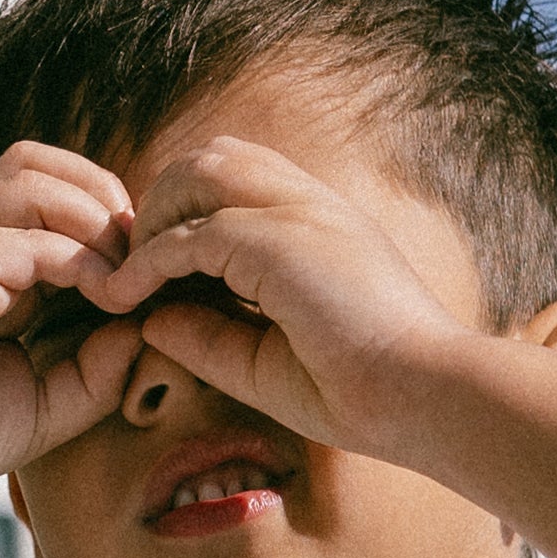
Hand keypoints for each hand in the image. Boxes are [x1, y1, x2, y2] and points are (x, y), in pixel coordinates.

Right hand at [0, 145, 149, 524]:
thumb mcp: (47, 407)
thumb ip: (98, 370)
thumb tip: (148, 325)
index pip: (56, 198)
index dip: (113, 223)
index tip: (150, 279)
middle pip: (42, 165)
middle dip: (106, 197)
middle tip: (143, 261)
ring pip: (31, 179)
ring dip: (93, 216)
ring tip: (124, 275)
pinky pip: (20, 235)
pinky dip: (74, 255)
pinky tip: (104, 296)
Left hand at [77, 138, 474, 462]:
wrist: (428, 398)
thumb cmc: (367, 394)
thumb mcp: (269, 364)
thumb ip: (212, 338)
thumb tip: (148, 319)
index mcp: (321, 223)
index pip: (239, 179)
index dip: (187, 212)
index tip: (156, 268)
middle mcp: (311, 203)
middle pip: (212, 159)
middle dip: (160, 201)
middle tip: (129, 263)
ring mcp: (300, 212)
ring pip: (199, 173)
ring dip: (153, 216)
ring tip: (128, 274)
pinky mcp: (282, 240)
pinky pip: (194, 232)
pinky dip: (151, 259)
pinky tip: (127, 295)